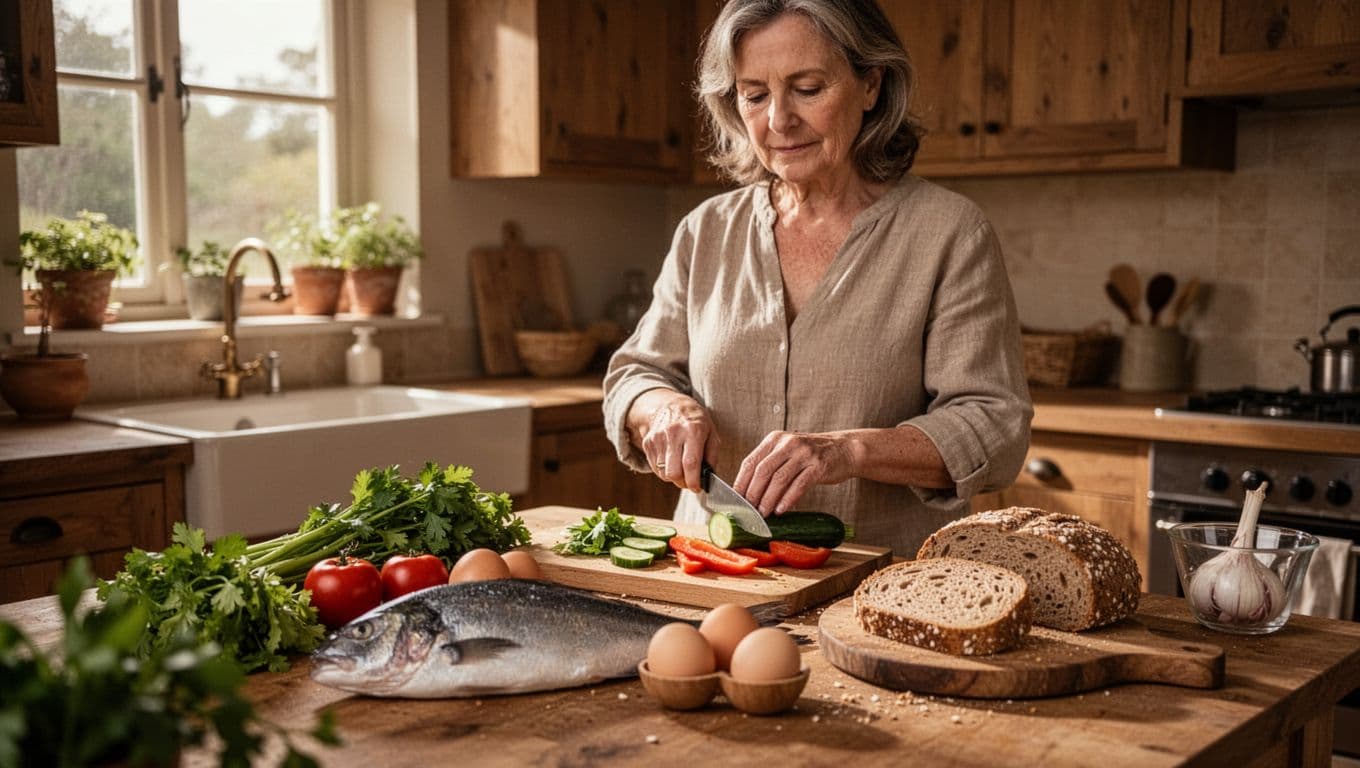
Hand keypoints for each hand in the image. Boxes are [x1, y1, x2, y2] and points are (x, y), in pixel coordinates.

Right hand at [627, 390, 718, 491]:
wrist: (670, 404)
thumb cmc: (695, 421)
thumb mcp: (711, 432)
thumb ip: (712, 455)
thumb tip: (709, 477)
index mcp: (693, 430)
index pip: (690, 463)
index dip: (693, 481)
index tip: (697, 488)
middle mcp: (673, 434)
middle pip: (673, 472)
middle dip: (683, 483)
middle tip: (689, 481)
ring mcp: (658, 438)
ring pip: (663, 473)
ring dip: (673, 478)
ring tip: (681, 470)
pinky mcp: (648, 442)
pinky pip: (655, 468)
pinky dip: (664, 471)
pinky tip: (672, 462)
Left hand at [733, 431, 854, 515]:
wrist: (844, 449)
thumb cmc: (811, 455)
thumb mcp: (787, 452)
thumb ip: (770, 465)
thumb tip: (748, 492)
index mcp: (775, 439)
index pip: (750, 462)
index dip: (740, 482)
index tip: (735, 500)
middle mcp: (788, 443)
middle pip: (762, 471)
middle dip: (753, 494)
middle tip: (749, 510)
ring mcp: (804, 453)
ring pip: (779, 479)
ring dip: (768, 499)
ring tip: (763, 513)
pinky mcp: (819, 466)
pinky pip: (799, 485)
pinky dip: (787, 499)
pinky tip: (781, 510)